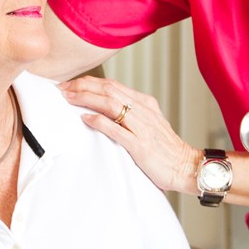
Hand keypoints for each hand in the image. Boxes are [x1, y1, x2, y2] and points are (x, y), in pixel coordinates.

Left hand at [60, 75, 199, 194]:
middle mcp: (143, 110)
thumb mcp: (149, 123)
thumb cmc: (165, 149)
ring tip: (69, 98)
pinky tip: (85, 118)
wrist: (186, 166)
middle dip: (82, 87)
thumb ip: (130, 114)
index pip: (112, 85)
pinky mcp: (140, 145)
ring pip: (110, 104)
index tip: (70, 85)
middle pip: (108, 90)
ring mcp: (142, 127)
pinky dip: (99, 121)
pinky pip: (116, 129)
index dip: (88, 82)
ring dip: (86, 99)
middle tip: (62, 88)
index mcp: (144, 103)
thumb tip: (104, 109)